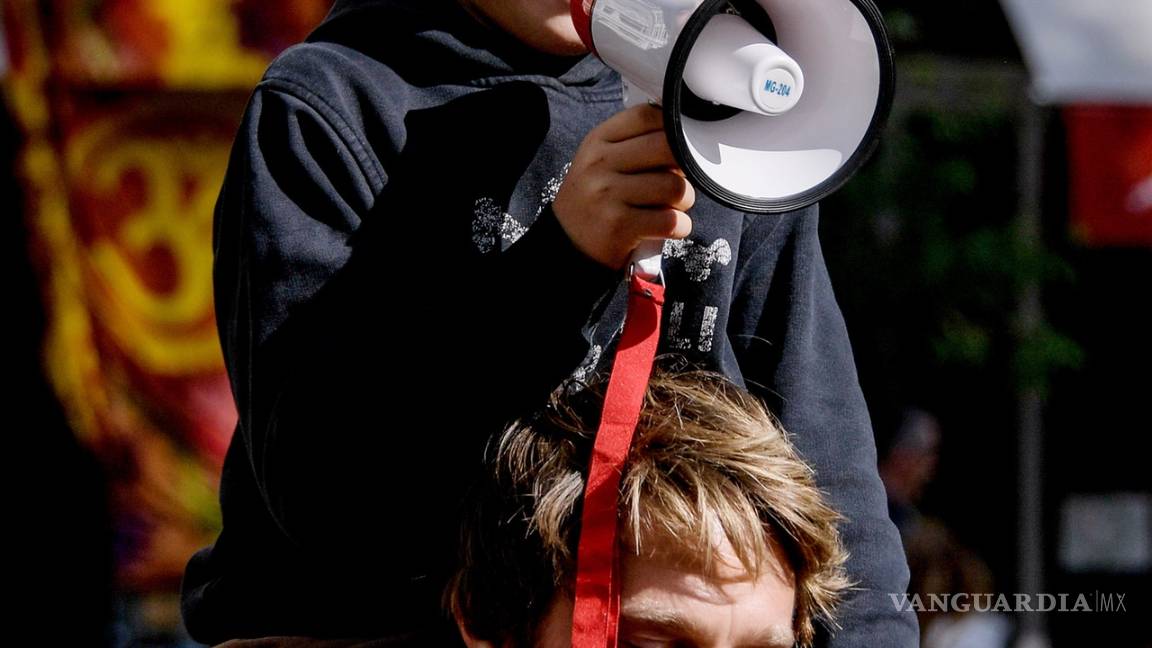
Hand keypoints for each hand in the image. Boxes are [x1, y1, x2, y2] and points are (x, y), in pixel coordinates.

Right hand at [553, 104, 694, 269]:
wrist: (567, 244)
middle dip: (685, 166)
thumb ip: (635, 144)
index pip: (646, 116)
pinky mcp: (619, 226)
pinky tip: (670, 227)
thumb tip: (684, 138)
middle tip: (678, 180)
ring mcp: (608, 195)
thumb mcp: (602, 161)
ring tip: (673, 207)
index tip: (677, 145)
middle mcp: (600, 164)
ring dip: (685, 200)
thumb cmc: (596, 198)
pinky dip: (681, 226)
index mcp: (598, 141)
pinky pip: (671, 221)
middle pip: (666, 147)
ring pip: (675, 187)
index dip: (672, 128)